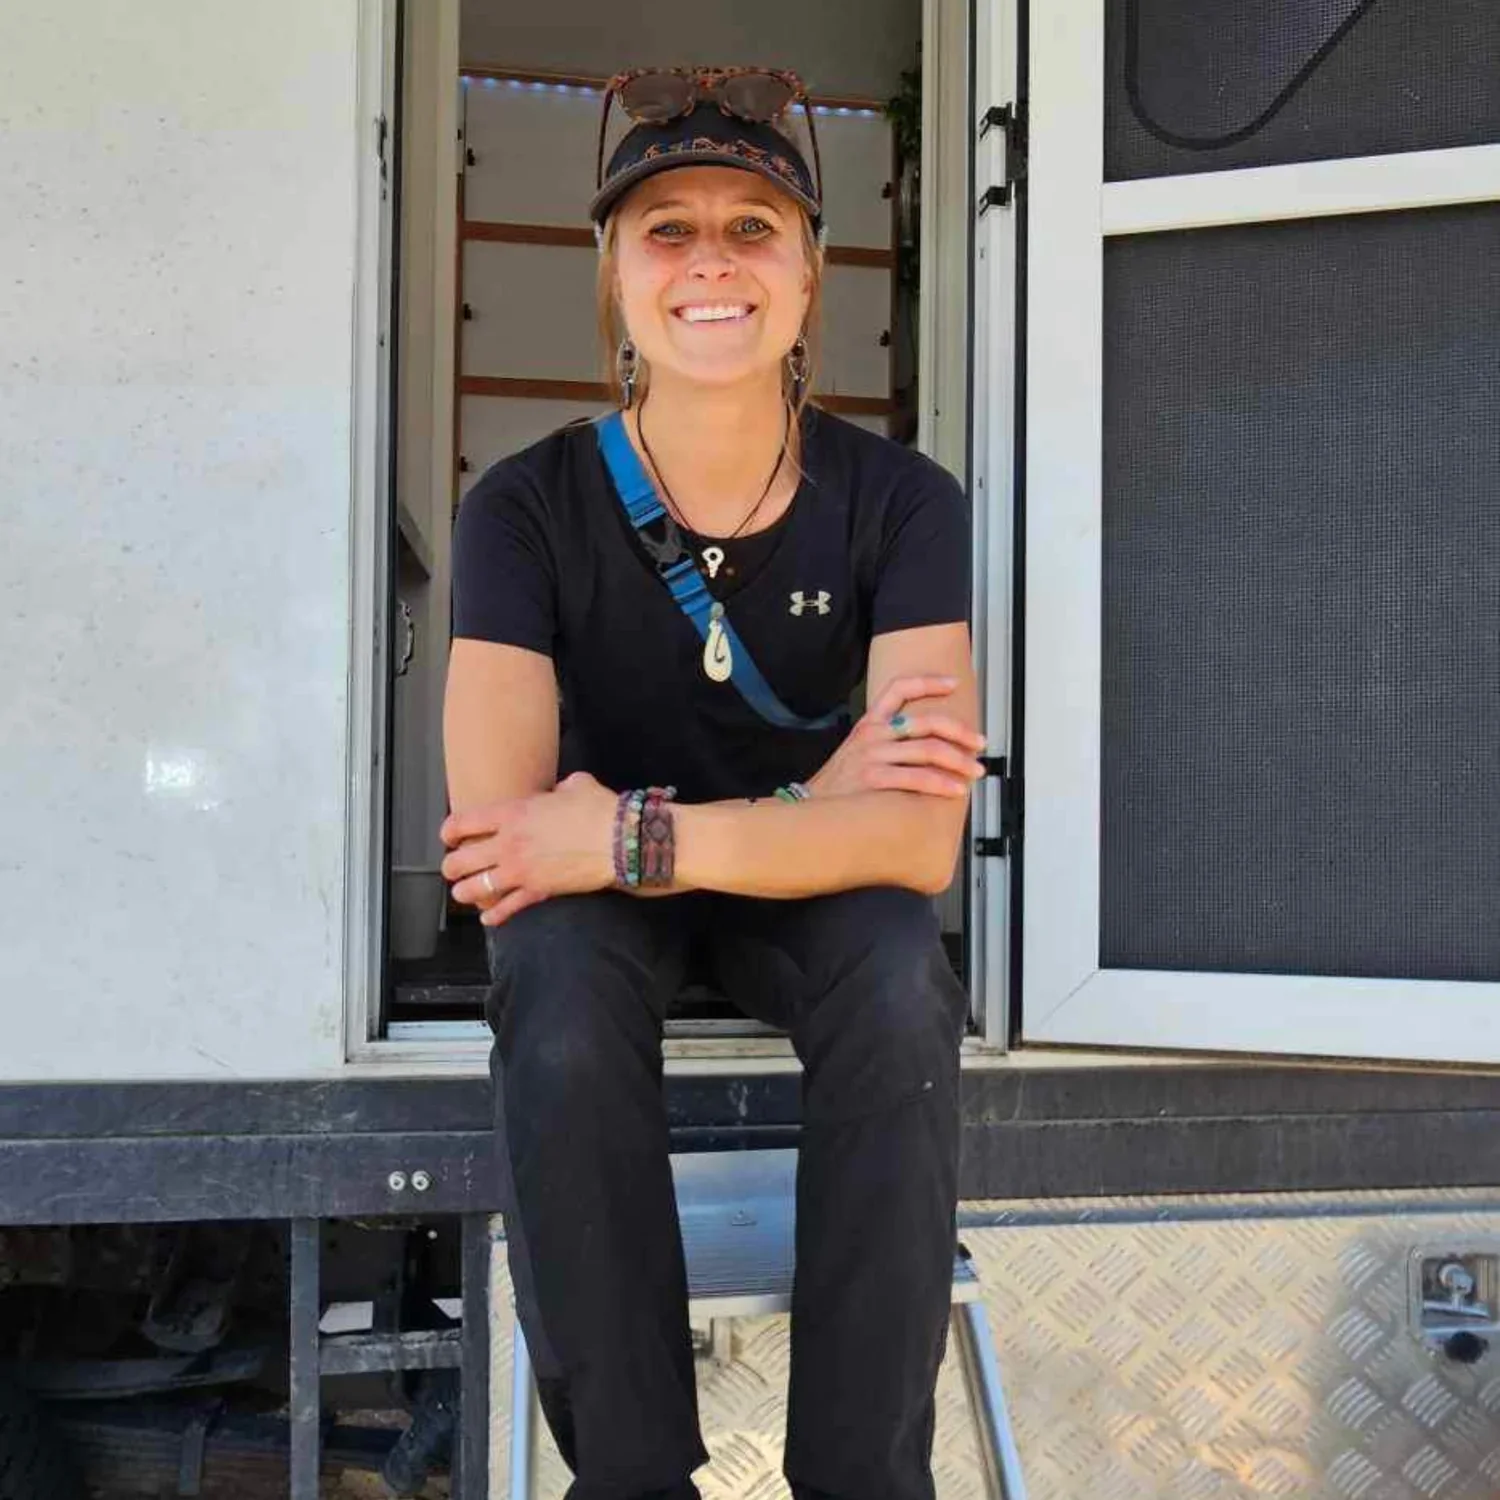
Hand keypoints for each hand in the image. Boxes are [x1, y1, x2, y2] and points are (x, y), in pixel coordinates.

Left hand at [440, 771, 616, 925]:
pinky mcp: (538, 891)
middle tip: (454, 867)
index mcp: (513, 813)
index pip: (463, 822)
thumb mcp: (575, 785)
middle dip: (452, 866)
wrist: (620, 840)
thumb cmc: (599, 810)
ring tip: (464, 892)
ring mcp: (521, 870)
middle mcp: (508, 843)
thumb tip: (563, 792)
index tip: (449, 836)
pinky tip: (488, 918)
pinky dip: (495, 915)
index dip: (449, 831)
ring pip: (475, 888)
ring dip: (466, 892)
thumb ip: (559, 789)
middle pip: (460, 860)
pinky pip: (507, 908)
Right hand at [807, 675, 985, 799]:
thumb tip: (927, 744)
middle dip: (961, 732)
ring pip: (929, 750)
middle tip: (979, 743)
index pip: (899, 688)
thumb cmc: (838, 787)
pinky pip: (917, 778)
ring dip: (959, 761)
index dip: (929, 682)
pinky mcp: (873, 779)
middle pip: (927, 723)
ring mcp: (872, 756)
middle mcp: (873, 734)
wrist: (810, 812)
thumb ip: (885, 742)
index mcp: (870, 723)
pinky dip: (942, 784)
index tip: (954, 684)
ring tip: (975, 771)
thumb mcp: (856, 752)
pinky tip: (955, 790)